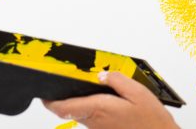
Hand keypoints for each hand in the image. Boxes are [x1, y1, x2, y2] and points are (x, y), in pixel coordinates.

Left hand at [42, 71, 179, 128]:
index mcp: (99, 109)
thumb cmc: (152, 121)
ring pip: (81, 114)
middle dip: (65, 98)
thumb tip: (102, 75)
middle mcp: (96, 121)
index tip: (43, 94)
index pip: (64, 107)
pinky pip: (92, 120)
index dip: (50, 101)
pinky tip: (103, 101)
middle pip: (71, 109)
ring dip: (79, 103)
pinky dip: (91, 109)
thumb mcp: (137, 93)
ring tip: (88, 88)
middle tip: (64, 84)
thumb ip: (117, 80)